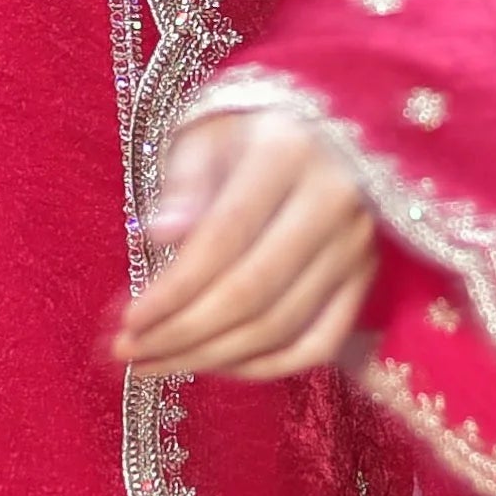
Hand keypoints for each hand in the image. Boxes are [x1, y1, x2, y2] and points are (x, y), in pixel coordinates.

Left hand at [115, 104, 376, 381]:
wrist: (317, 129)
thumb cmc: (244, 133)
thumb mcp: (204, 138)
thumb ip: (183, 186)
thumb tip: (161, 236)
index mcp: (288, 152)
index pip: (223, 238)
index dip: (173, 290)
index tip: (128, 322)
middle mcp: (334, 200)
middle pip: (252, 292)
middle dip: (182, 334)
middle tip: (132, 353)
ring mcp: (358, 245)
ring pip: (281, 326)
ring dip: (212, 357)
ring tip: (158, 362)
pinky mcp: (367, 278)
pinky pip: (319, 343)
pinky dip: (266, 367)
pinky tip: (216, 365)